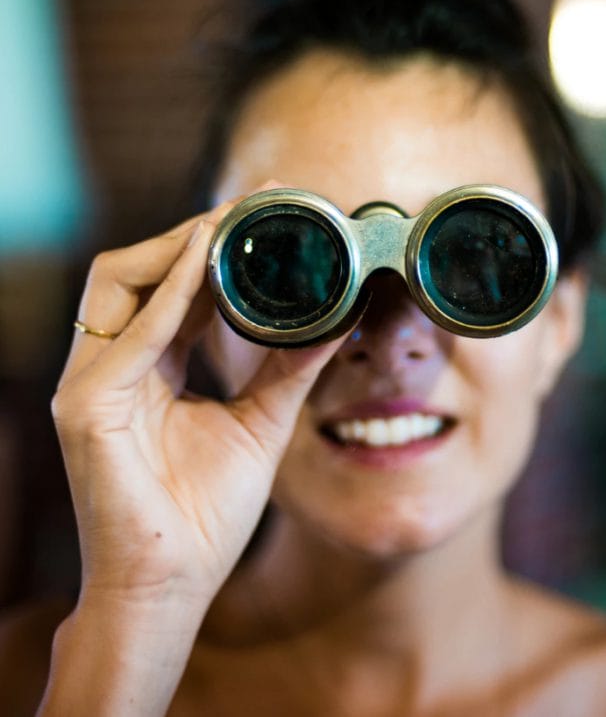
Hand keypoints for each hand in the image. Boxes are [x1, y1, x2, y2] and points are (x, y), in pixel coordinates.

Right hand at [52, 194, 343, 613]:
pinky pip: (131, 335)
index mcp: (149, 370)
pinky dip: (170, 294)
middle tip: (251, 201)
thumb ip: (289, 369)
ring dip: (176, 247)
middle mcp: (112, 367)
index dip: (212, 246)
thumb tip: (338, 318)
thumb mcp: (260, 423)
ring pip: (117, 284)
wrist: (171, 587)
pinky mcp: (86, 408)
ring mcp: (90, 385)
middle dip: (192, 231)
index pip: (172, 288)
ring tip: (231, 220)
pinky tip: (207, 258)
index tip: (263, 210)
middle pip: (137, 272)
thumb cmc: (204, 513)